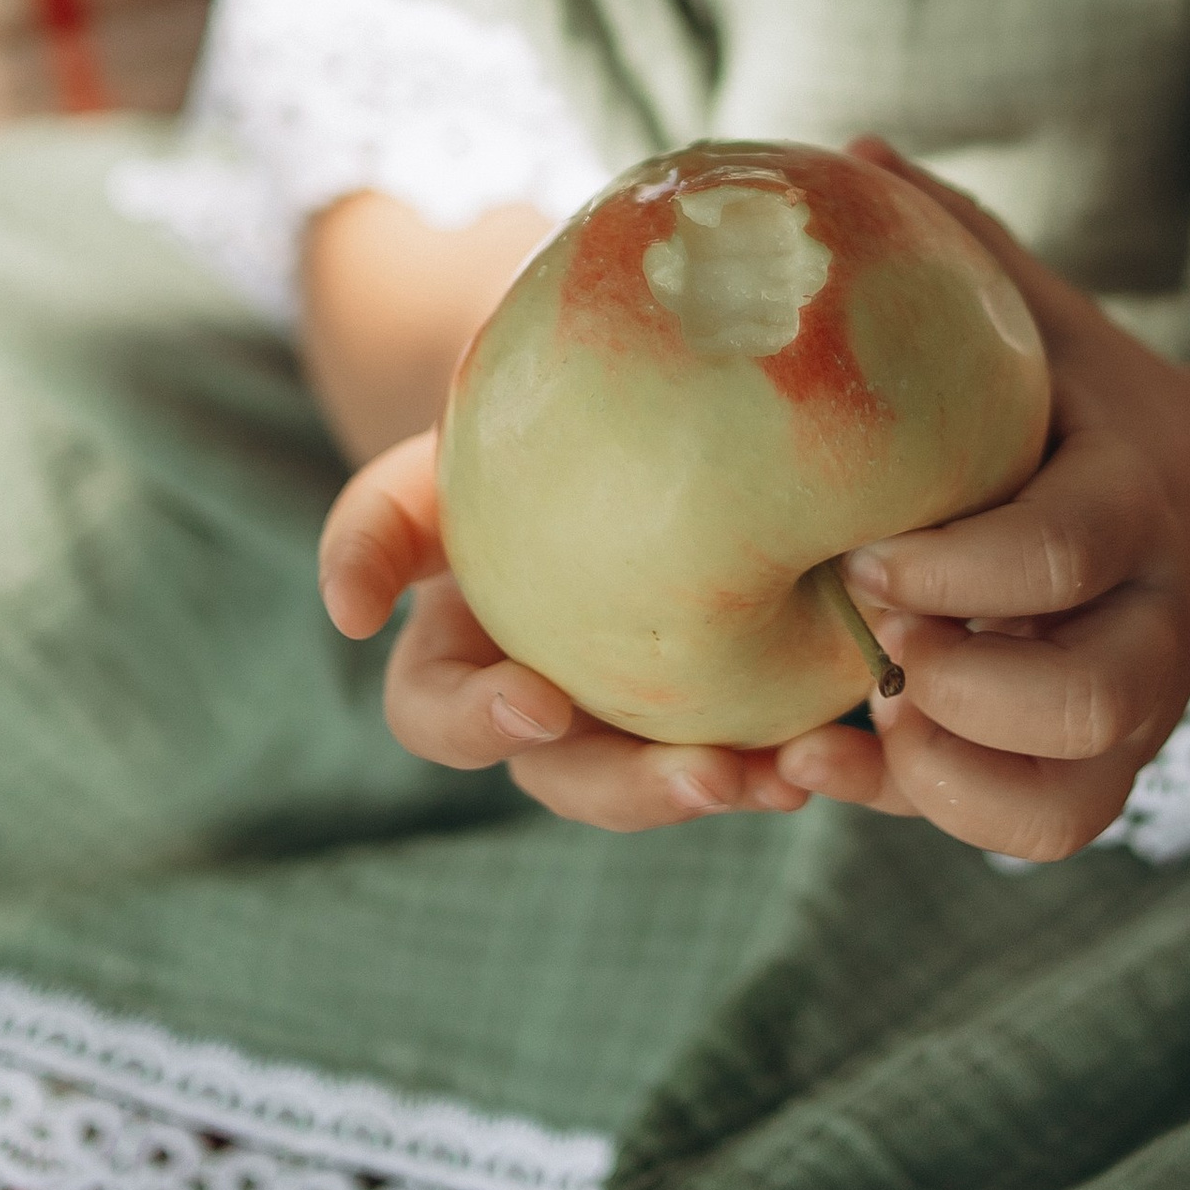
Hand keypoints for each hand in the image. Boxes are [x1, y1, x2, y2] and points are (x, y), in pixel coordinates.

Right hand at [319, 431, 880, 830]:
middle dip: (632, 791)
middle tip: (705, 772)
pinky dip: (804, 761)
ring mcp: (640, 712)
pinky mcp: (734, 700)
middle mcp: (549, 704)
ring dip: (727, 787)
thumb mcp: (438, 450)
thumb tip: (346, 614)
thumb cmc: (514, 423)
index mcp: (463, 657)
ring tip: (790, 776)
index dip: (478, 722)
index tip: (538, 700)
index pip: (437, 717)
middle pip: (569, 778)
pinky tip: (843, 749)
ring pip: (672, 782)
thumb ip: (382, 520)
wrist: (629, 399)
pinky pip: (764, 750)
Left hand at [834, 145, 1189, 860]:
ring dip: (945, 776)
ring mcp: (1140, 705)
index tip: (863, 555)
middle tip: (870, 636)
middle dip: (967, 687)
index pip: (1074, 545)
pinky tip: (840, 761)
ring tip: (846, 720)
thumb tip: (848, 152)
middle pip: (1099, 697)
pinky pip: (1039, 831)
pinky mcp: (1105, 768)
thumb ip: (960, 244)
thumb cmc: (1081, 400)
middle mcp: (1157, 614)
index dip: (965, 569)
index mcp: (1140, 489)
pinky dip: (938, 814)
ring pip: (1069, 796)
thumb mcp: (1043, 315)